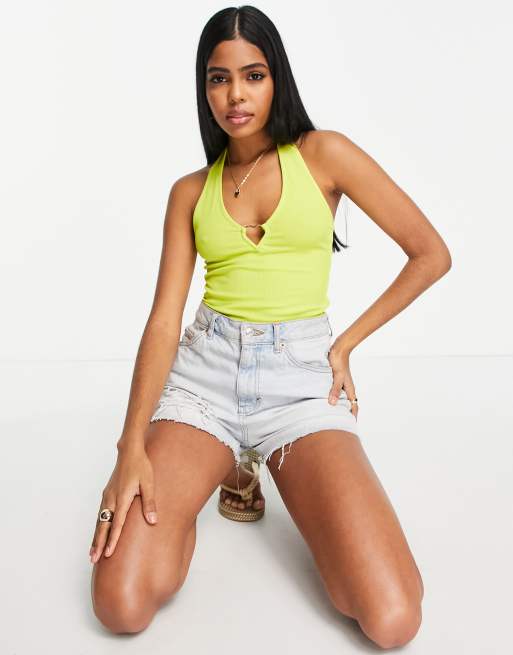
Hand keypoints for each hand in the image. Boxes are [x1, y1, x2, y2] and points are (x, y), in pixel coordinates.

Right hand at [89, 444, 157, 563]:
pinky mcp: (107, 494)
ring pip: (100, 521)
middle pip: (103, 525)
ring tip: (93, 553)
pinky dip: (98, 527)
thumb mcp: (149, 483)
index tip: (108, 554)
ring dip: (96, 537)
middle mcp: (111, 499)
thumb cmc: (141, 466)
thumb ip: (149, 503)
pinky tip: (98, 535)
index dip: (113, 540)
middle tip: (94, 560)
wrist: (129, 451)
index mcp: (122, 497)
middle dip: (98, 543)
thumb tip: (153, 521)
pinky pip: (101, 514)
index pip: (117, 524)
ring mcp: (107, 496)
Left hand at [327, 338, 357, 421]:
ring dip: (338, 406)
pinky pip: (336, 392)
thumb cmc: (339, 362)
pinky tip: (325, 401)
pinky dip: (333, 398)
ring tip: (330, 415)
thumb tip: (332, 404)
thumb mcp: (336, 377)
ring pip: (342, 399)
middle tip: (338, 423)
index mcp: (350, 389)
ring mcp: (342, 385)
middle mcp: (347, 389)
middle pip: (348, 405)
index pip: (354, 406)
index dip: (353, 416)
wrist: (338, 349)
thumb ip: (334, 390)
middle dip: (345, 414)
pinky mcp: (336, 381)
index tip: (349, 426)